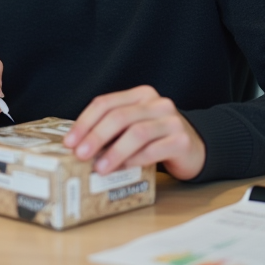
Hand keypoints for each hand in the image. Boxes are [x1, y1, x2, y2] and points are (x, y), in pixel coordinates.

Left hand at [64, 85, 205, 180]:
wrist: (194, 149)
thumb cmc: (156, 139)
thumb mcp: (134, 127)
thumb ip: (112, 130)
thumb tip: (78, 146)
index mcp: (140, 95)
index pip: (106, 103)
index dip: (84, 122)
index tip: (69, 142)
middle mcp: (157, 103)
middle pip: (119, 117)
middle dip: (95, 137)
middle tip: (80, 155)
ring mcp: (172, 121)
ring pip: (137, 133)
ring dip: (114, 152)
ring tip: (99, 168)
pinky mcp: (181, 141)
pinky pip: (154, 150)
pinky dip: (135, 160)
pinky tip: (123, 169)